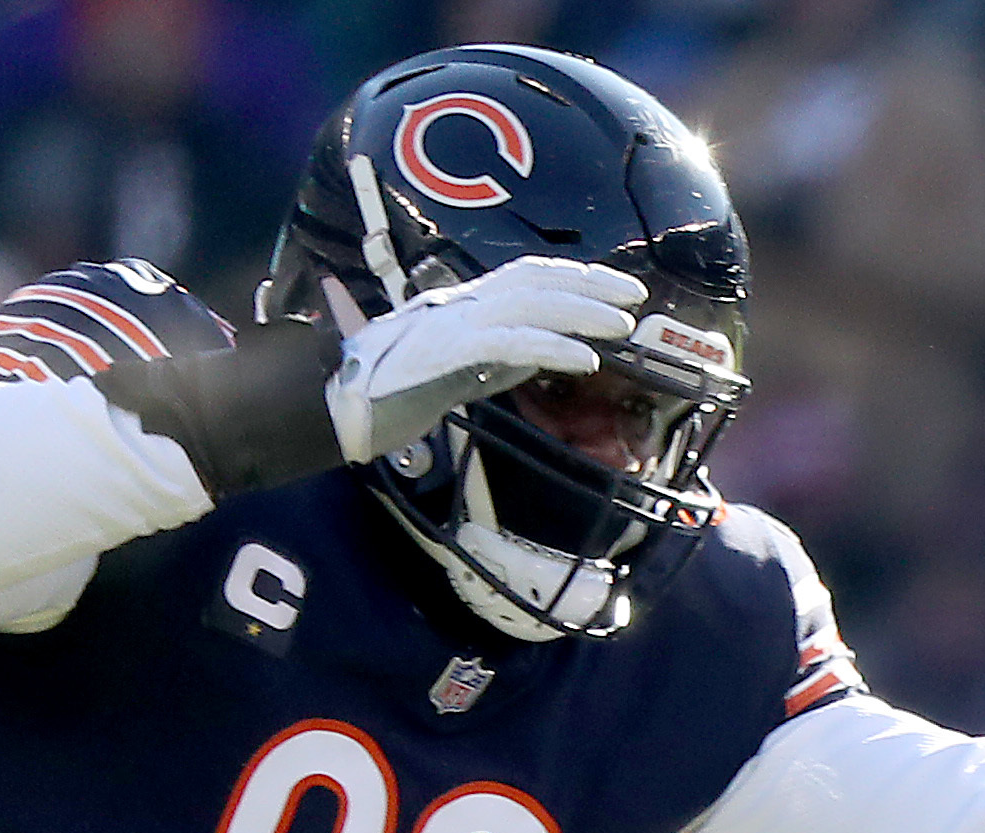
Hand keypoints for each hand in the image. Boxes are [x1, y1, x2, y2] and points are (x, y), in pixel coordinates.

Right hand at [322, 256, 644, 466]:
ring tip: (623, 326)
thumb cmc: (401, 385)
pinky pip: (509, 344)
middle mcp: (462, 302)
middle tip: (637, 296)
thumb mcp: (468, 365)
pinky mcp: (449, 351)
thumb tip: (549, 347)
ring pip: (529, 305)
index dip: (576, 276)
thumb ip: (506, 353)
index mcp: (467, 302)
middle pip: (536, 280)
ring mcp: (454, 323)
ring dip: (581, 313)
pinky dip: (550, 348)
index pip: (529, 276)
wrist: (347, 404)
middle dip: (590, 284)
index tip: (620, 287)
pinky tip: (583, 360)